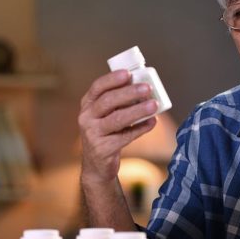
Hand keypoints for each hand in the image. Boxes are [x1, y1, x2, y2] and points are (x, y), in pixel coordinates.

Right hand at [78, 70, 158, 184]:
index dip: (112, 79)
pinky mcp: (102, 149)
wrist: (97, 165)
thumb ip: (120, 102)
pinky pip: (125, 136)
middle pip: (108, 101)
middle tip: (147, 88)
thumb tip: (145, 89)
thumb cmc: (107, 133)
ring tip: (153, 105)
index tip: (128, 73)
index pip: (97, 87)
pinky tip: (152, 122)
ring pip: (117, 119)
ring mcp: (92, 134)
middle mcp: (86, 117)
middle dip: (129, 93)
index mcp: (87, 104)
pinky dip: (140, 128)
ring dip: (138, 111)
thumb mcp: (106, 115)